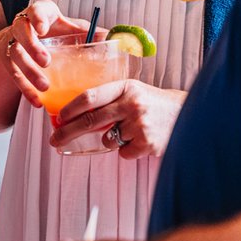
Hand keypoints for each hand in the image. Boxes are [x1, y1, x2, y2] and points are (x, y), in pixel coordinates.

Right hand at [3, 0, 98, 107]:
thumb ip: (93, 34)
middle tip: (46, 61)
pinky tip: (38, 101)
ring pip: (15, 55)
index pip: (36, 9)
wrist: (31, 44)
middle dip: (32, 46)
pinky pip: (13, 76)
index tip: (42, 29)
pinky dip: (25, 90)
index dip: (37, 17)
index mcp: (43, 15)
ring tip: (45, 86)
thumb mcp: (75, 30)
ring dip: (29, 71)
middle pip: (21, 31)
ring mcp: (14, 44)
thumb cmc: (58, 34)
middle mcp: (25, 26)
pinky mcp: (8, 62)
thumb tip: (118, 40)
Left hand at [50, 79, 185, 158]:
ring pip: (107, 140)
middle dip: (68, 132)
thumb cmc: (153, 103)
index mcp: (126, 87)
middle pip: (90, 120)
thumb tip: (75, 116)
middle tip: (54, 140)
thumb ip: (109, 99)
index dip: (70, 109)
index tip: (58, 118)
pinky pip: (123, 153)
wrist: (187, 113)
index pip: (90, 96)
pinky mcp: (147, 143)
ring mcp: (140, 124)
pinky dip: (128, 150)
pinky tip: (140, 140)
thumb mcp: (133, 92)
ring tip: (130, 131)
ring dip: (111, 140)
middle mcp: (132, 103)